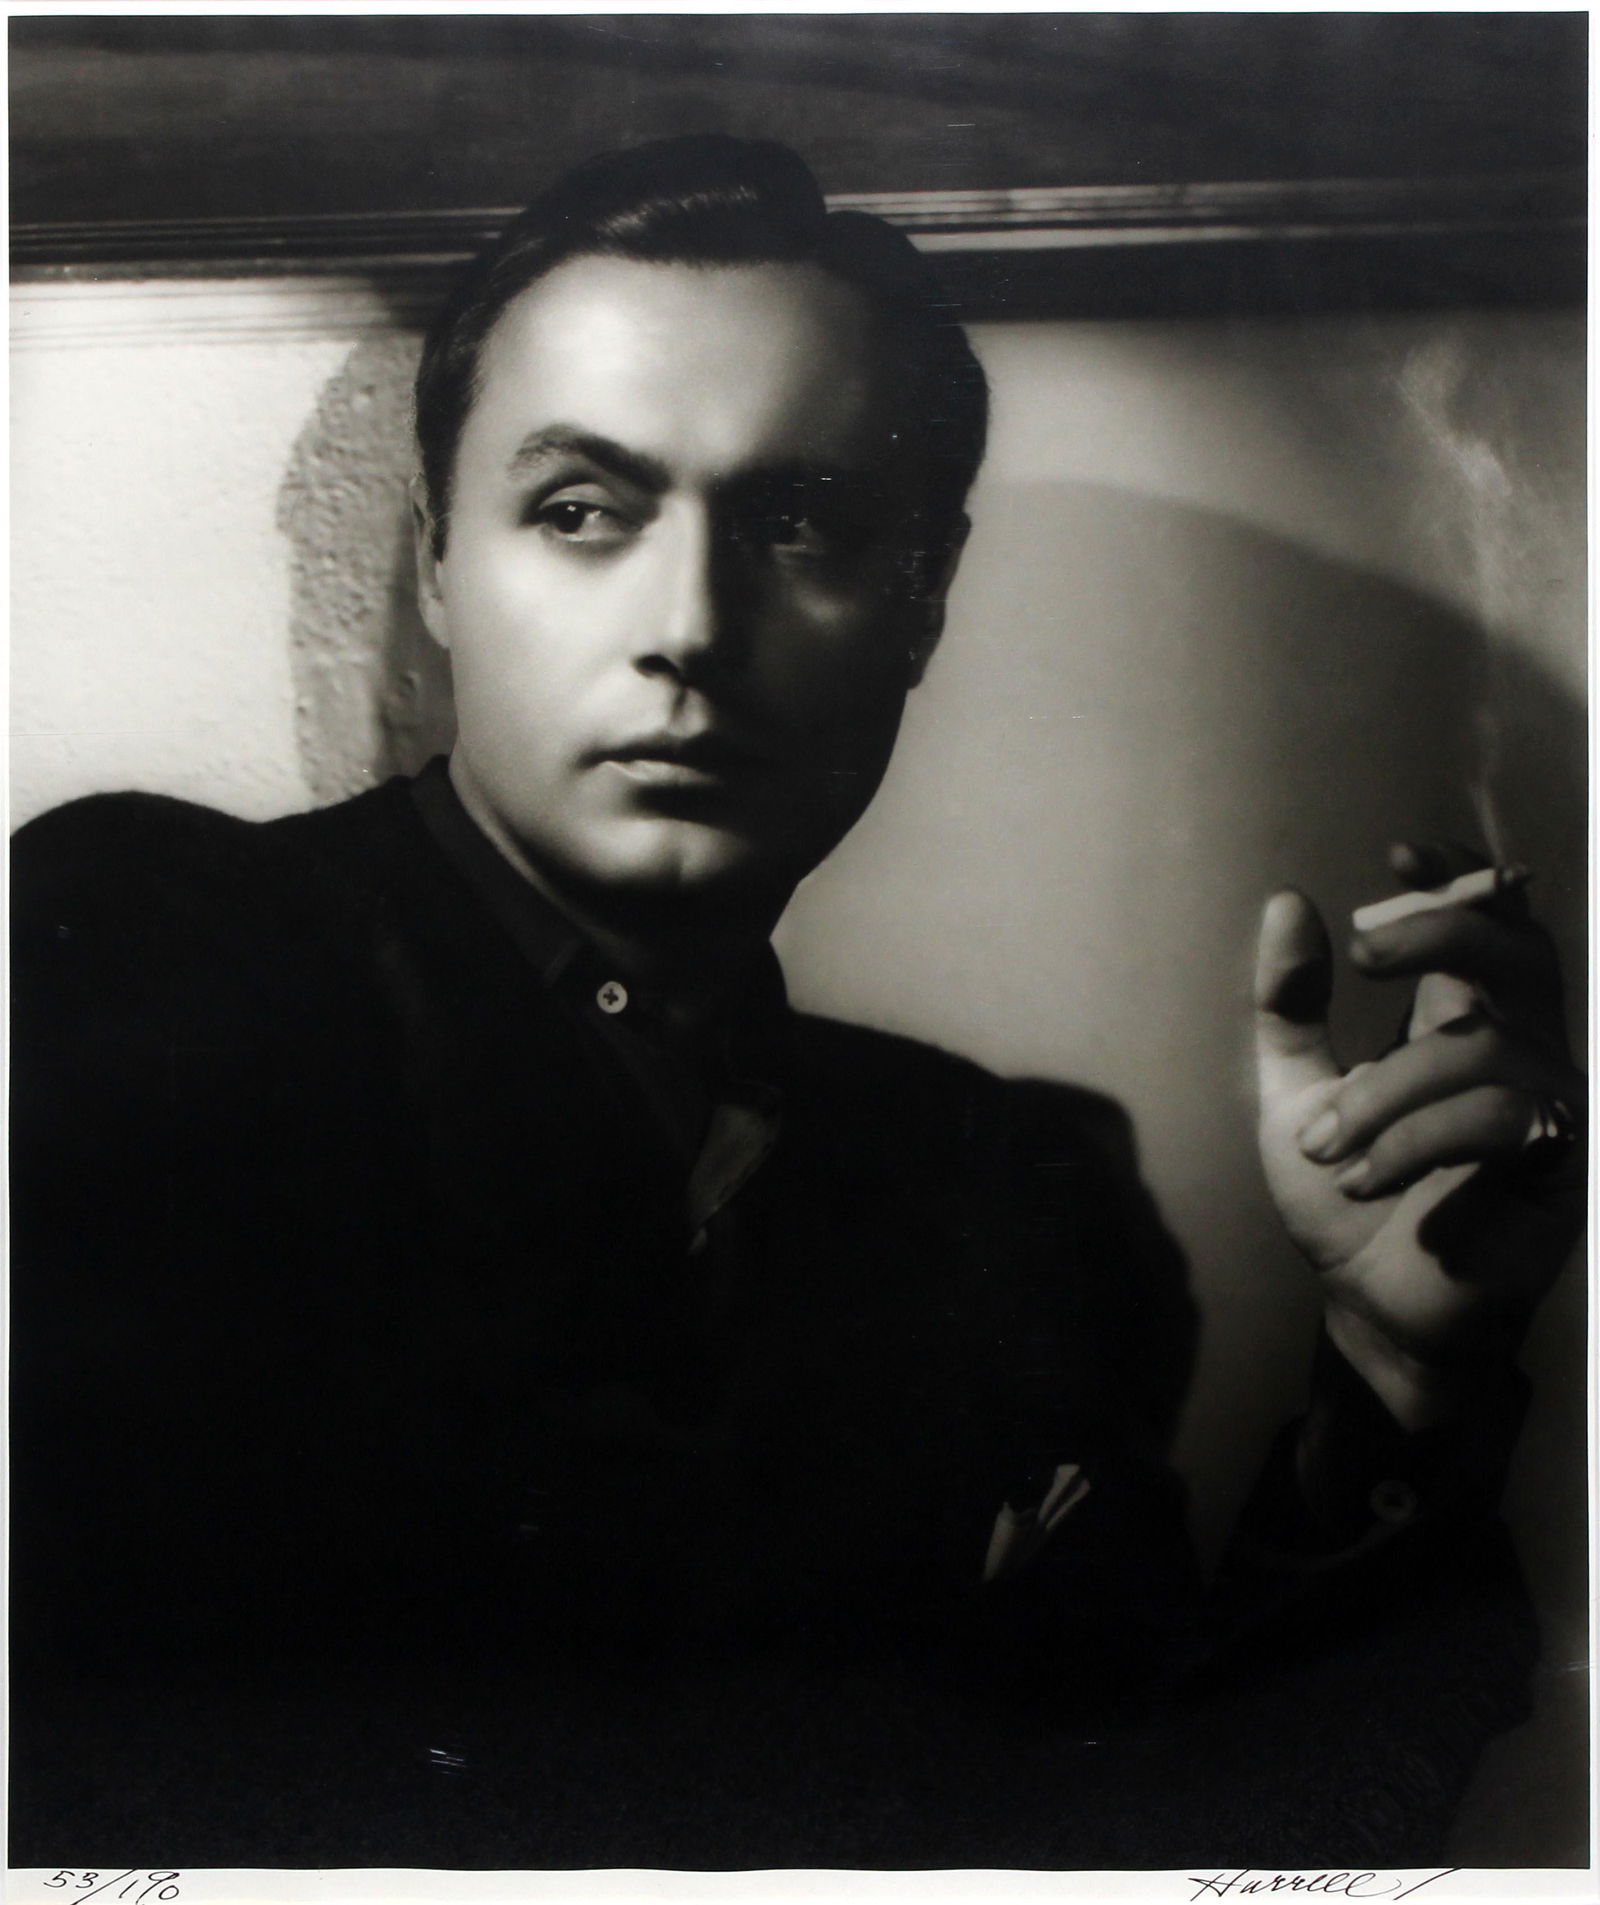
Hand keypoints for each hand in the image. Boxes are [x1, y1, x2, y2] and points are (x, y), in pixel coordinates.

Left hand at [1253, 843, 1583, 1427]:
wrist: (1368, 1306)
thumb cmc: (1344, 1197)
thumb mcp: (1294, 1090)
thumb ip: (1289, 1005)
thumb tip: (1288, 901)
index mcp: (1462, 1025)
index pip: (1495, 924)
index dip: (1461, 877)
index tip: (1400, 850)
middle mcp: (1519, 1057)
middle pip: (1520, 953)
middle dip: (1443, 930)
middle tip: (1365, 945)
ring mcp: (1547, 1114)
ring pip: (1484, 1049)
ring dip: (1385, 1091)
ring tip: (1324, 1145)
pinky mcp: (1559, 1174)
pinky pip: (1497, 1122)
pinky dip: (1412, 1141)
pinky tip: (1362, 1178)